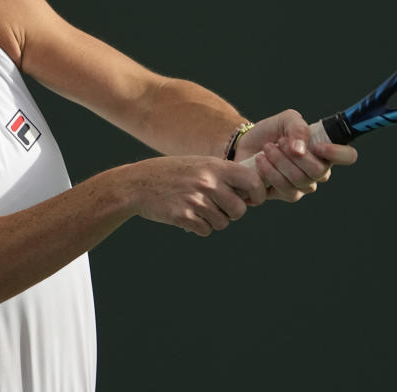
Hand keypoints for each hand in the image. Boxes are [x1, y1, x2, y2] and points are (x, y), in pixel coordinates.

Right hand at [125, 156, 267, 236]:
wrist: (138, 183)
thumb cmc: (173, 173)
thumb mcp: (200, 164)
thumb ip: (224, 175)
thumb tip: (251, 192)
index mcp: (215, 166)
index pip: (252, 181)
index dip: (257, 193)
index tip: (253, 200)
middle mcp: (208, 182)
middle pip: (239, 210)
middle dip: (232, 213)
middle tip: (219, 207)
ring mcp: (195, 200)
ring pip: (222, 223)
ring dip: (214, 221)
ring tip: (199, 209)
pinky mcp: (183, 216)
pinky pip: (205, 231)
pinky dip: (199, 227)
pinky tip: (188, 215)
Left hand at [234, 110, 357, 201]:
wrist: (246, 143)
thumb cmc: (271, 131)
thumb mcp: (286, 120)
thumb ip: (298, 128)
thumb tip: (301, 150)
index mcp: (324, 151)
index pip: (347, 156)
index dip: (337, 153)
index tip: (317, 145)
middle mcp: (317, 172)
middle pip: (319, 171)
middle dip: (295, 155)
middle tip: (279, 142)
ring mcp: (303, 186)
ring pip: (300, 181)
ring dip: (279, 161)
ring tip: (267, 149)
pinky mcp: (285, 194)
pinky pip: (284, 190)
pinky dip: (269, 172)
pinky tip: (260, 161)